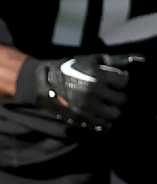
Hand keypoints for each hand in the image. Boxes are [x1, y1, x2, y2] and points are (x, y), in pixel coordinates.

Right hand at [15, 53, 142, 131]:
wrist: (44, 83)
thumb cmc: (69, 68)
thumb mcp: (88, 60)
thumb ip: (111, 61)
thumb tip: (139, 58)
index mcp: (97, 75)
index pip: (124, 81)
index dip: (119, 81)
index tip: (112, 81)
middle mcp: (94, 92)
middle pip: (122, 99)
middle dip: (116, 96)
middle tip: (107, 94)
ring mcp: (89, 107)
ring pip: (115, 114)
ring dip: (111, 109)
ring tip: (102, 104)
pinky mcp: (83, 119)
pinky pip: (104, 125)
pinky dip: (103, 121)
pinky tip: (97, 113)